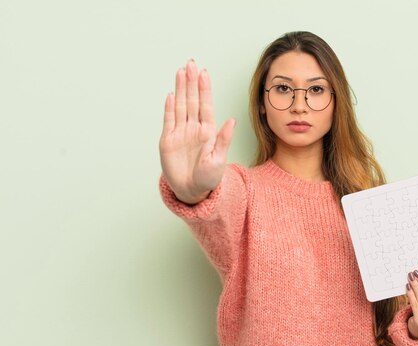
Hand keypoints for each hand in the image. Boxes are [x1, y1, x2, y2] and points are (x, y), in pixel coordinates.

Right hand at [159, 59, 235, 203]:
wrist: (192, 191)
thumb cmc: (209, 178)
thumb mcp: (219, 160)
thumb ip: (223, 139)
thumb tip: (232, 120)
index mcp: (208, 131)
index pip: (206, 105)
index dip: (204, 88)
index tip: (204, 72)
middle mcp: (194, 128)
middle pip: (192, 100)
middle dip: (191, 82)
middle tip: (191, 63)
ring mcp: (180, 133)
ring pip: (180, 106)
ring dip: (180, 89)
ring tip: (181, 71)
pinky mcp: (167, 141)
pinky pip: (168, 120)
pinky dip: (169, 108)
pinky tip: (171, 94)